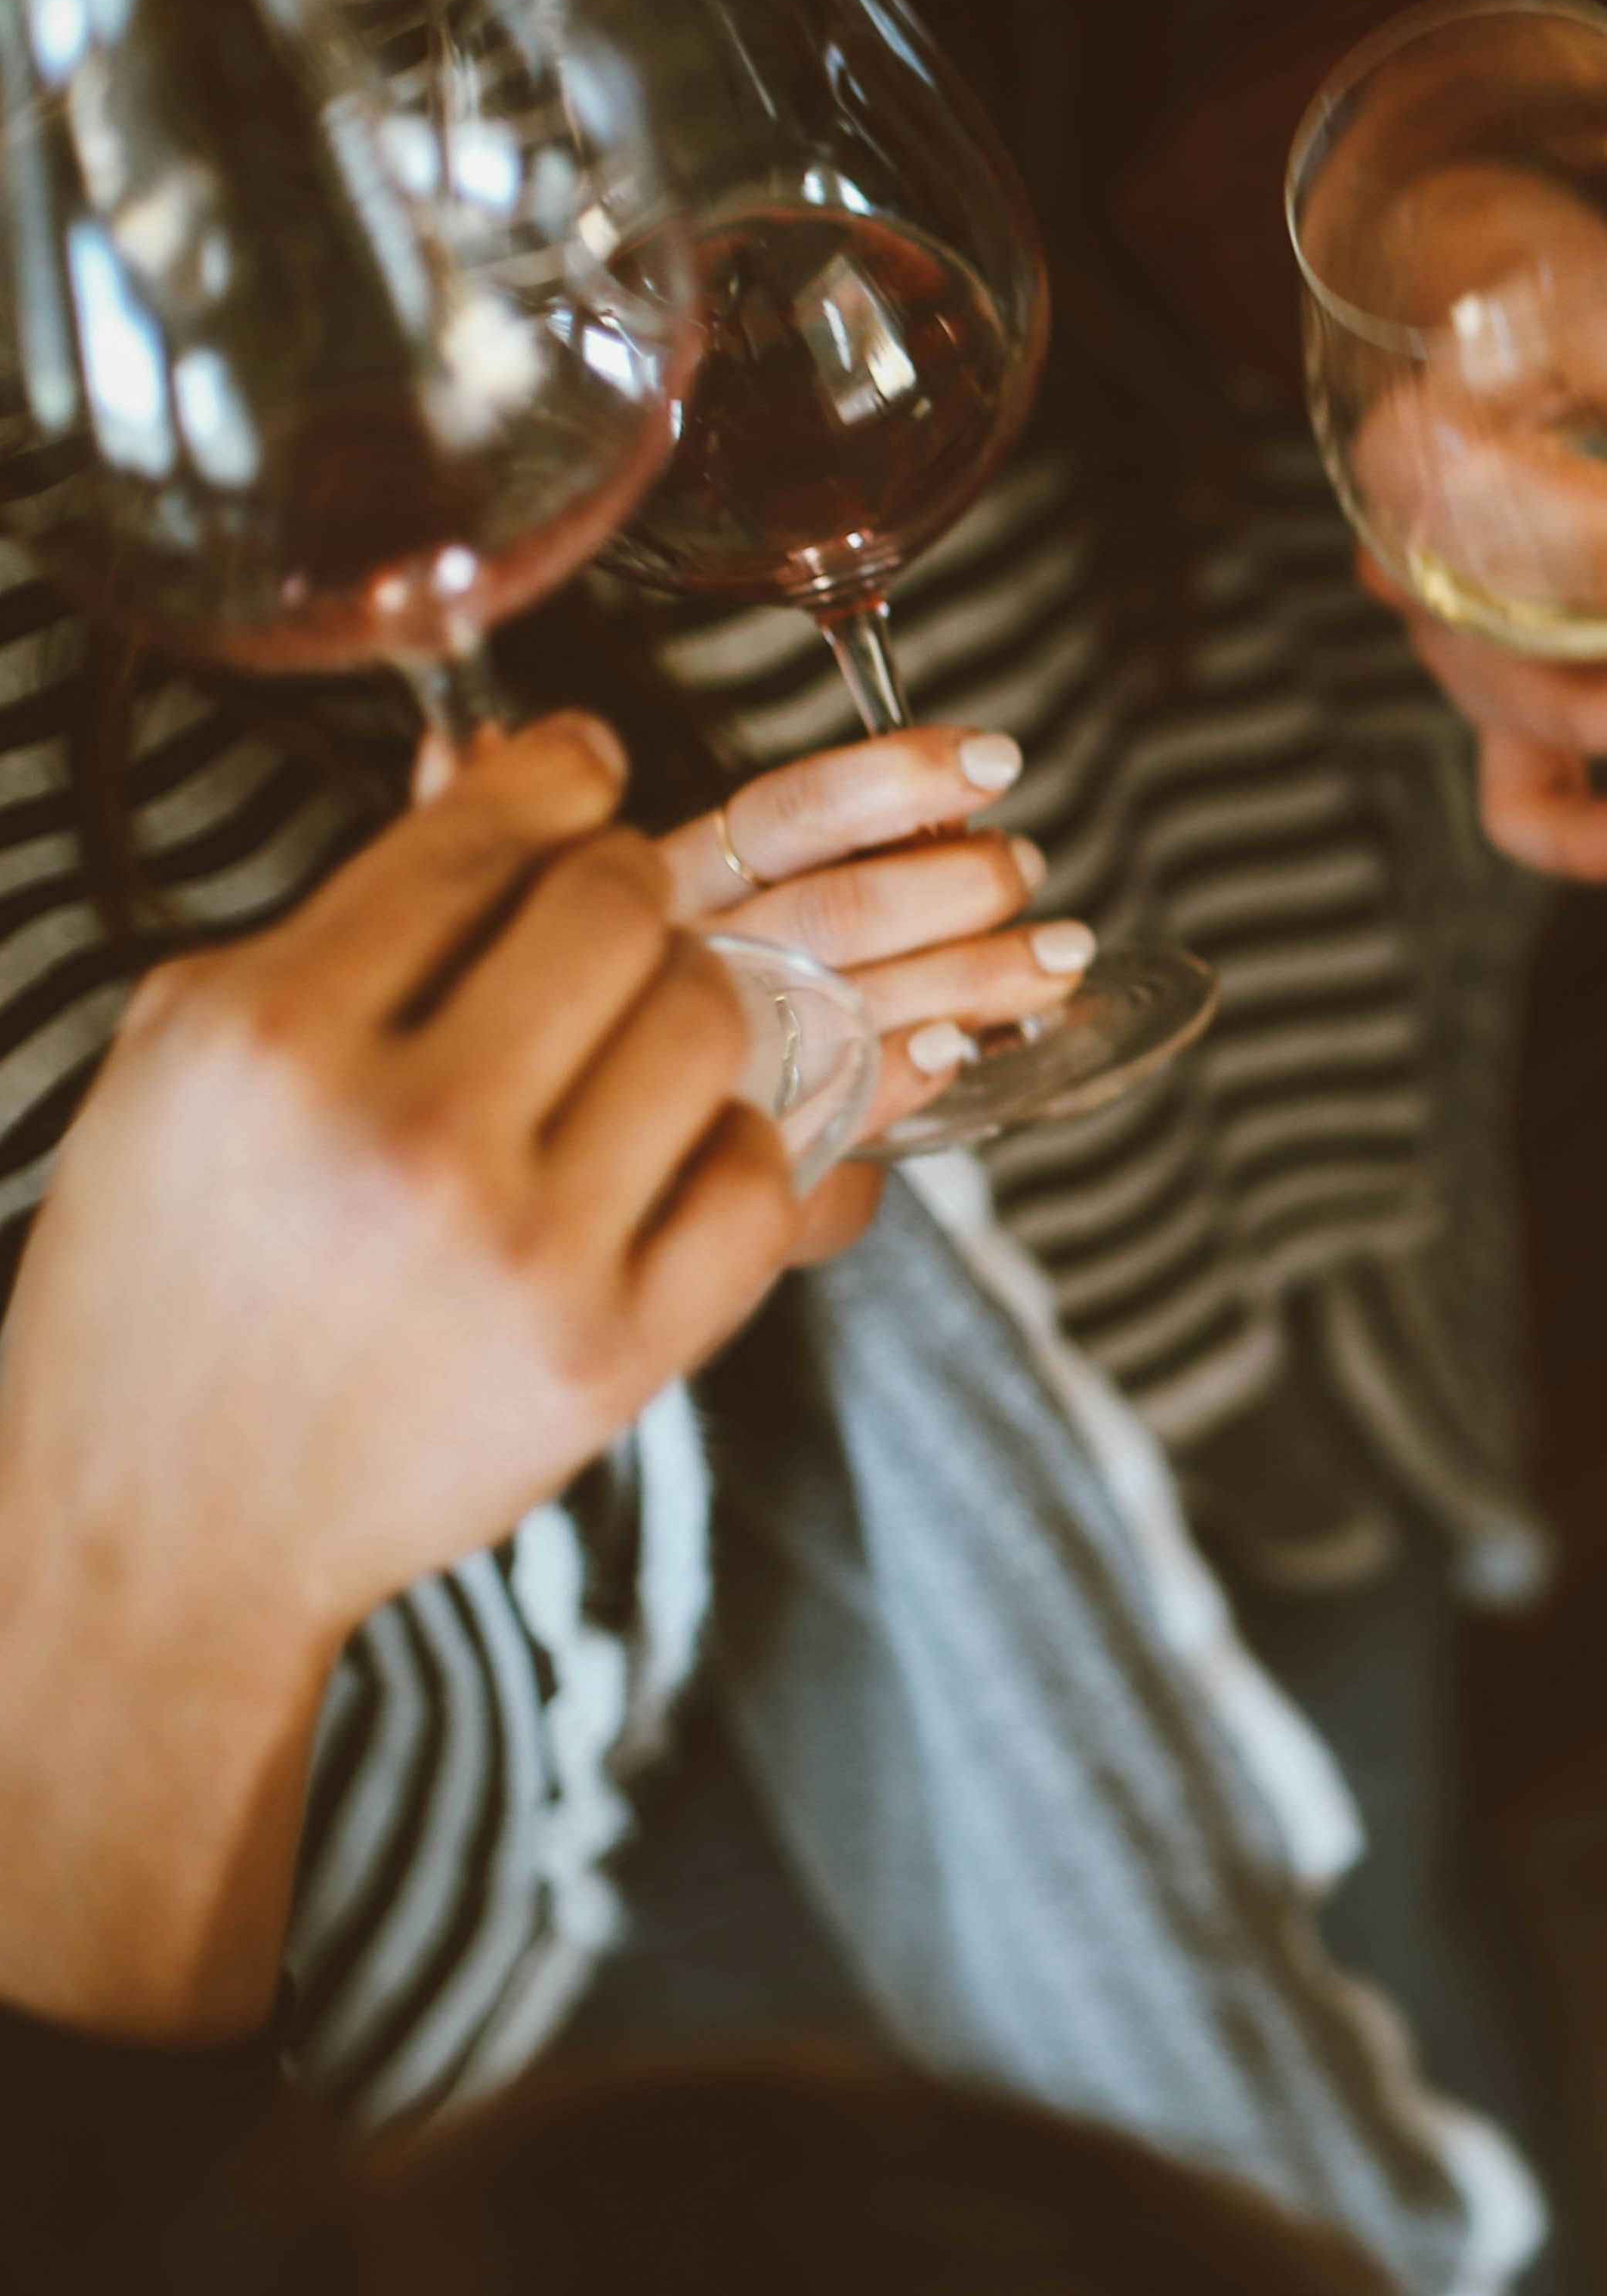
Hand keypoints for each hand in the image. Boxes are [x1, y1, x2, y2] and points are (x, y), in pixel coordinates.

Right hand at [0, 719, 817, 2033]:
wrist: (160, 1529)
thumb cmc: (167, 1278)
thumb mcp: (196, 1060)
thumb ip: (356, 913)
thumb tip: (513, 766)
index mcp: (272, 1036)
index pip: (481, 840)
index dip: (561, 777)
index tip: (588, 770)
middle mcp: (404, 1134)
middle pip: (623, 912)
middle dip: (627, 894)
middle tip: (605, 924)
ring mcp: (523, 1251)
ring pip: (711, 1027)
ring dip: (689, 1011)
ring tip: (629, 1044)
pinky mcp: (613, 1353)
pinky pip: (759, 1178)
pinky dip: (735, 1149)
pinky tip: (674, 1154)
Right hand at [659, 724, 1060, 1152]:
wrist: (681, 1152)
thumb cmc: (754, 996)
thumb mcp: (778, 908)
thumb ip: (856, 868)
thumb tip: (967, 836)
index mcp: (686, 880)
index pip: (787, 814)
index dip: (894, 779)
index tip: (994, 760)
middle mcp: (691, 960)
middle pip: (835, 908)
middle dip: (959, 883)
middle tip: (1026, 866)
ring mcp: (718, 1056)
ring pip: (853, 1000)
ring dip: (975, 972)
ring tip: (1059, 953)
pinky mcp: (749, 1139)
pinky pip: (843, 1101)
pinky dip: (910, 1069)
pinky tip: (956, 1048)